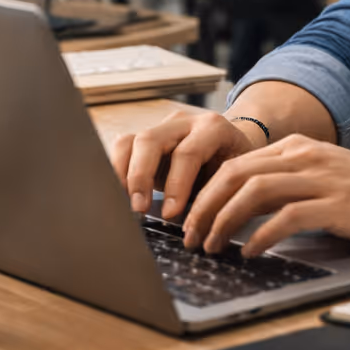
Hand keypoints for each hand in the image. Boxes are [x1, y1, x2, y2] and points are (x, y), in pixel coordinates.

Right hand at [110, 111, 265, 219]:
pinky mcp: (144, 138)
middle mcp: (183, 122)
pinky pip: (121, 148)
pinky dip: (115, 172)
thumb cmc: (234, 166)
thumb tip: (196, 228)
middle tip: (139, 209)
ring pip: (129, 141)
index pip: (188, 153)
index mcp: (213, 128)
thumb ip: (216, 194)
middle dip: (140, 177)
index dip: (177, 185)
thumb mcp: (234, 177)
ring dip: (122, 175)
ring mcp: (160, 127)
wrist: (232, 145)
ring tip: (124, 204)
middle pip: (150, 140)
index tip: (170, 215)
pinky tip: (120, 196)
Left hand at [182, 135, 349, 256]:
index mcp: (298, 147)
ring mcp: (321, 178)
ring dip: (224, 221)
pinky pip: (287, 217)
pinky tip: (250, 252)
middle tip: (191, 236)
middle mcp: (305, 157)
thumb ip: (288, 182)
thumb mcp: (323, 175)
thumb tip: (243, 207)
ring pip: (255, 192)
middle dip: (205, 207)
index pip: (237, 163)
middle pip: (237, 174)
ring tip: (212, 246)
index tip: (192, 219)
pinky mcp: (336, 204)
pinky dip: (261, 236)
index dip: (206, 191)